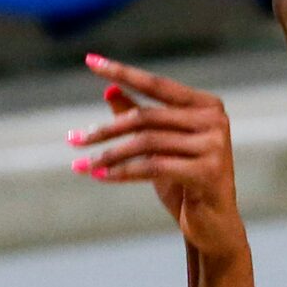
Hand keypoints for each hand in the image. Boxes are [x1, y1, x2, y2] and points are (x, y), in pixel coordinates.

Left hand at [68, 56, 247, 262]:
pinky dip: (122, 172)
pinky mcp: (207, 172)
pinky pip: (153, 167)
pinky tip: (99, 176)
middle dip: (105, 129)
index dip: (122, 72)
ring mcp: (214, 145)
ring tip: (82, 164)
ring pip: (146, 143)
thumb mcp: (158, 149)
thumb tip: (108, 89)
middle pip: (147, 117)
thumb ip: (139, 117)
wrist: (213, 226)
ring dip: (109, 154)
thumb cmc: (184, 183)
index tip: (90, 61)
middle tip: (73, 140)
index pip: (156, 84)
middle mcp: (214, 120)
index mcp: (206, 105)